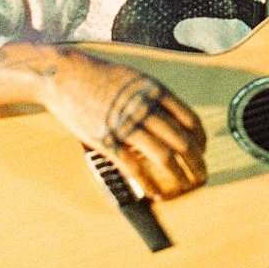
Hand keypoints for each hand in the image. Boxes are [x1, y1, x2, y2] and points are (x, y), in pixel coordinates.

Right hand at [50, 51, 206, 200]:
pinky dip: (148, 182)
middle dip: (196, 162)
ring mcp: (126, 125)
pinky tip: (154, 192)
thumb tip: (172, 115)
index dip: (200, 138)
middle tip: (201, 175)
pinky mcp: (107, 140)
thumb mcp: (135, 78)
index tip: (202, 149)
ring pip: (164, 156)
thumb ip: (154, 96)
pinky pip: (134, 167)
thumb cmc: (100, 76)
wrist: (65, 75)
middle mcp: (145, 108)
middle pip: (182, 141)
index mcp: (155, 91)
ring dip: (178, 176)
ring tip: (184, 187)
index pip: (189, 119)